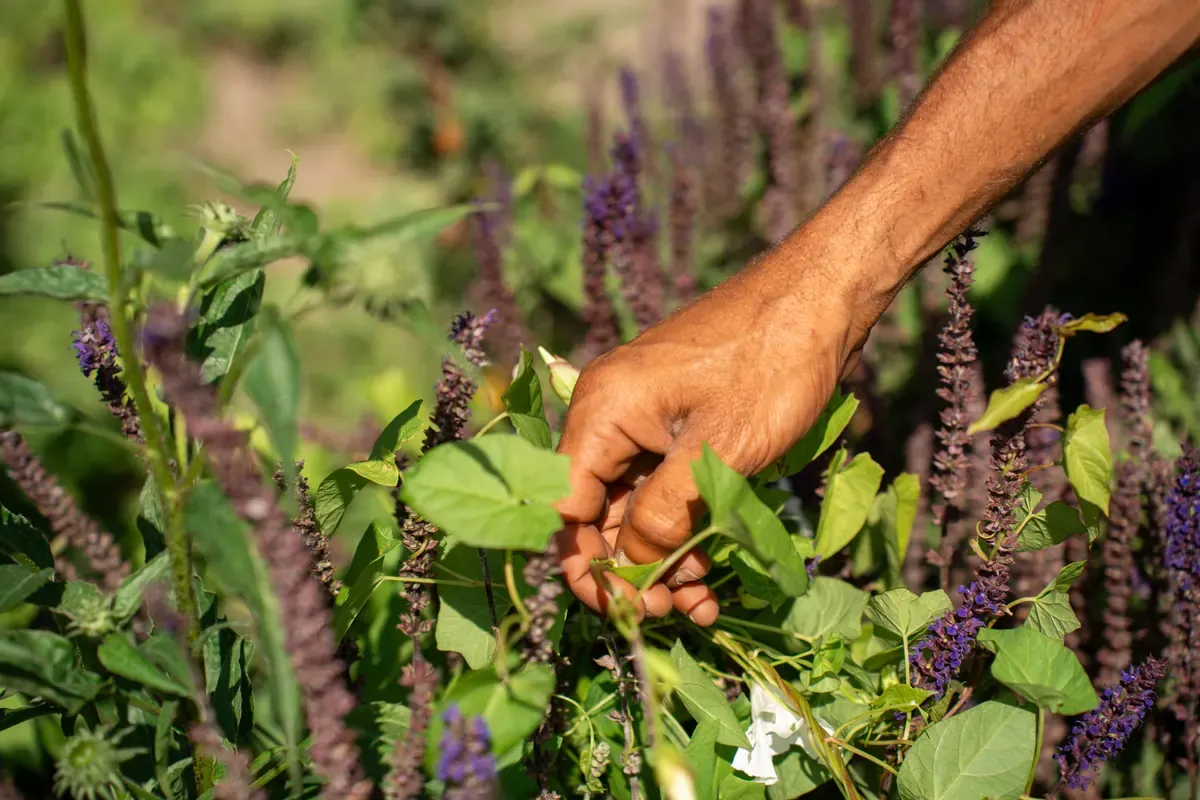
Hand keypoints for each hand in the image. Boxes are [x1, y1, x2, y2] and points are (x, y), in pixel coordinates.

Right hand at [553, 253, 873, 623]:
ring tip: (701, 602)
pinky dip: (686, 529)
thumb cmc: (772, 364)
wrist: (822, 297)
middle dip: (629, 569)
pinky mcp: (680, 426)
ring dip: (663, 557)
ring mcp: (646, 420)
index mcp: (604, 412)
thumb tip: (632, 569)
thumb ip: (666, 514)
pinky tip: (711, 567)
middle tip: (669, 612)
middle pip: (597, 511)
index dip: (586, 565)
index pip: (565, 506)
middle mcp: (612, 415)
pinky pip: (667, 488)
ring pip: (635, 507)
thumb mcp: (721, 450)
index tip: (623, 611)